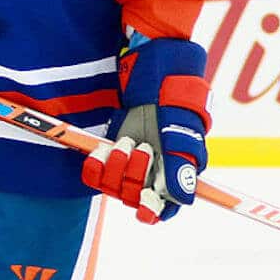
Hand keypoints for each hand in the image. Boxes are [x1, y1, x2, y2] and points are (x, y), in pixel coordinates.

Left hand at [82, 38, 210, 223]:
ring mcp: (129, 161)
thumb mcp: (179, 129)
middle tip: (142, 147)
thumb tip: (184, 199)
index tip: (143, 202)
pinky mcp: (110, 151)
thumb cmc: (173, 98)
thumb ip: (179, 164)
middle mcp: (151, 171)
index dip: (152, 211)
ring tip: (126, 140)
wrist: (152, 69)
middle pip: (135, 198)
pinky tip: (102, 152)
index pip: (164, 209)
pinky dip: (96, 166)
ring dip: (117, 167)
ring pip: (114, 188)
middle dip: (134, 175)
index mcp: (176, 172)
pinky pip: (95, 175)